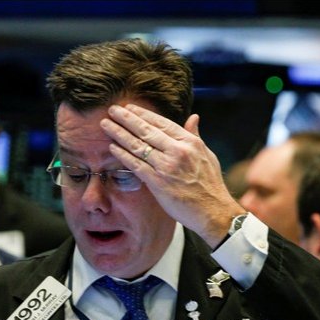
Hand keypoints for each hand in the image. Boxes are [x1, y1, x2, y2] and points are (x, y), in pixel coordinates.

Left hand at [101, 103, 241, 247]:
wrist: (213, 211)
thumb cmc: (210, 185)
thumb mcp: (207, 154)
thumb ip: (195, 136)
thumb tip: (193, 117)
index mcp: (189, 142)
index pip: (162, 123)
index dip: (143, 114)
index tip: (130, 108)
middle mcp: (178, 151)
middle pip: (146, 131)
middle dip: (127, 118)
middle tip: (112, 110)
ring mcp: (167, 166)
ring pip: (138, 145)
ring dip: (119, 133)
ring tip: (106, 125)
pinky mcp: (158, 182)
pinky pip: (136, 165)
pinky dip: (123, 155)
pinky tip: (112, 147)